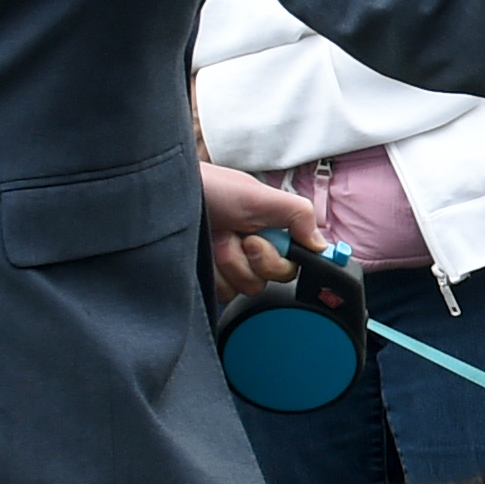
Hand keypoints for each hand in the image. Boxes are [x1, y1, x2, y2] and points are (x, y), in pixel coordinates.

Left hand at [197, 162, 321, 299]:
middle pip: (274, 277)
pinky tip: (204, 256)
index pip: (295, 260)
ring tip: (216, 239)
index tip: (265, 244)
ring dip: (231, 264)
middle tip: (239, 236)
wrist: (162, 199)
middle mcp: (254, 249)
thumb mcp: (258, 195)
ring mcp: (232, 266)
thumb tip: (321, 245)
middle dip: (256, 258)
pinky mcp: (212, 280)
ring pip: (249, 288)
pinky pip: (225, 294)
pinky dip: (214, 276)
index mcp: (271, 230)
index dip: (284, 259)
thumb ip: (298, 215)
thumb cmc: (208, 189)